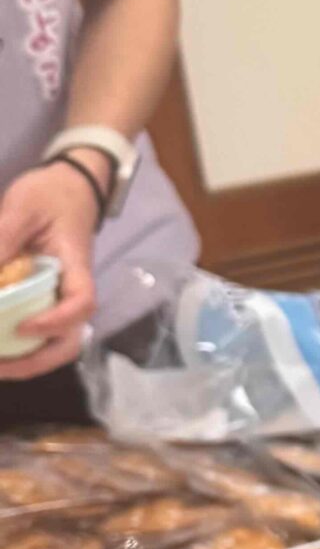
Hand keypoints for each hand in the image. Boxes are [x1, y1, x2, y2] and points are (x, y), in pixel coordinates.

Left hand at [0, 162, 99, 379]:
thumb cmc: (50, 194)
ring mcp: (58, 298)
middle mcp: (70, 290)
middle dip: (37, 361)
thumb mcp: (22, 208)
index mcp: (75, 267)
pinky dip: (15, 347)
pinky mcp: (44, 298)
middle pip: (71, 340)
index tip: (21, 327)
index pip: (81, 304)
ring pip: (54, 343)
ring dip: (24, 361)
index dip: (55, 322)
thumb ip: (2, 241)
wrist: (69, 187)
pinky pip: (35, 331)